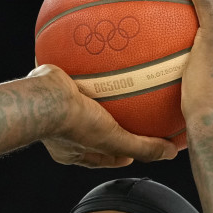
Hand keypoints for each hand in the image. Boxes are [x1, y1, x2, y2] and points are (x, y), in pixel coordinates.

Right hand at [27, 65, 178, 167]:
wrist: (42, 97)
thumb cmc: (73, 123)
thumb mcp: (114, 139)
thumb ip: (142, 147)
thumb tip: (170, 153)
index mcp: (70, 150)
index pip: (99, 157)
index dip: (117, 156)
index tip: (131, 153)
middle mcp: (60, 130)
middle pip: (88, 130)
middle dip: (104, 127)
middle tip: (122, 121)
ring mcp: (53, 107)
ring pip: (79, 102)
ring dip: (94, 96)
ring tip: (110, 85)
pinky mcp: (49, 83)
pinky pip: (70, 74)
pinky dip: (83, 67)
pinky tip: (97, 55)